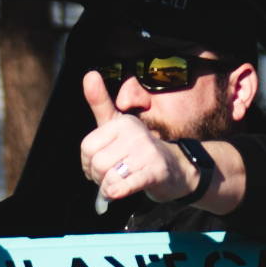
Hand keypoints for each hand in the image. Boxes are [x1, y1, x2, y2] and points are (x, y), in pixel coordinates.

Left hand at [75, 73, 177, 206]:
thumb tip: (89, 73)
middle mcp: (135, 133)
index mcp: (123, 122)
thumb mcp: (118, 124)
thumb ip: (100, 102)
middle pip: (97, 164)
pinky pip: (123, 186)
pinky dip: (116, 192)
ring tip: (119, 184)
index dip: (88, 163)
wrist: (178, 169)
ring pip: (108, 177)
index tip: (100, 165)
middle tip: (112, 177)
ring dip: (109, 188)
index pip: (87, 147)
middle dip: (99, 177)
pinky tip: (117, 193)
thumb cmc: (140, 148)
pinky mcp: (155, 172)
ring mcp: (147, 152)